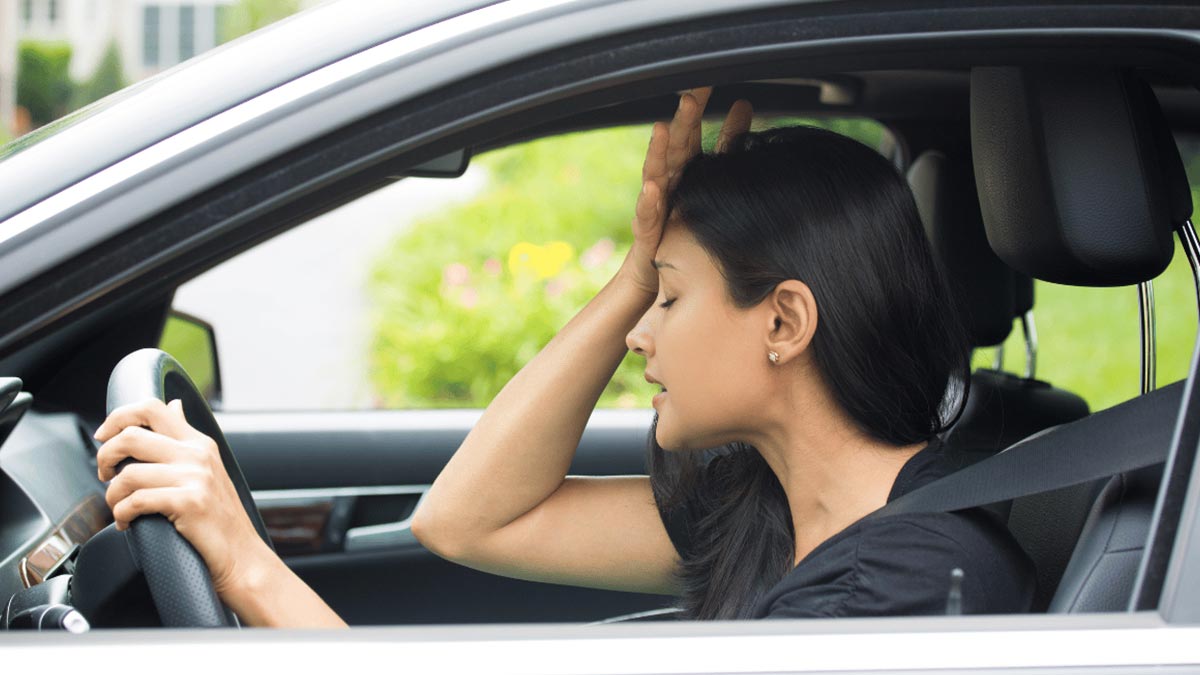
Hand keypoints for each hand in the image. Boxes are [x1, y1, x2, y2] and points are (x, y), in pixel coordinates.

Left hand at [94, 398, 271, 599]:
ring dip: (112, 495)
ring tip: (118, 508)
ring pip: (128, 473)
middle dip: (105, 456)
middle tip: (105, 474)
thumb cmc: (220, 521)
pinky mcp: (188, 503)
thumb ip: (185, 440)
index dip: (119, 417)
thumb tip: (174, 406)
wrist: (243, 557)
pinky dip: (121, 515)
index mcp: (200, 443)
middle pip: (131, 435)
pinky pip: (135, 501)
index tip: (104, 435)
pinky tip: (127, 524)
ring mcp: (195, 478)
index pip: (152, 408)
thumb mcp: (207, 470)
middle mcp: (198, 455)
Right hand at [621, 87, 752, 294]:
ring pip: (656, 172)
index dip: (698, 107)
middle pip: (676, 145)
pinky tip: (653, 188)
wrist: (657, 267)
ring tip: (661, 130)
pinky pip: (648, 213)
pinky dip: (649, 200)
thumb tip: (744, 103)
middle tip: (691, 96)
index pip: (691, 130)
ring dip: (658, 151)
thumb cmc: (683, 219)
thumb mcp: (709, 174)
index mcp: (684, 167)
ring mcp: (656, 203)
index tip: (707, 81)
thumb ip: (726, 142)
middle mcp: (669, 180)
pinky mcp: (649, 229)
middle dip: (682, 121)